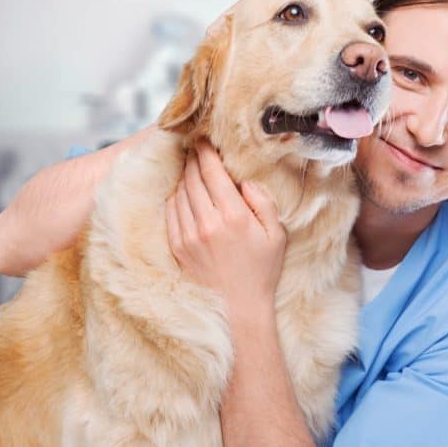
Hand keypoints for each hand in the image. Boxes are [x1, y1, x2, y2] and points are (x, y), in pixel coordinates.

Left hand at [165, 140, 286, 316]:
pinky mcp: (177, 246)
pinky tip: (182, 191)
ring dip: (183, 176)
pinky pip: (171, 211)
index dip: (206, 151)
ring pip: (179, 192)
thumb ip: (263, 202)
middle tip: (194, 146)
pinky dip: (175, 196)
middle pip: (192, 177)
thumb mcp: (276, 234)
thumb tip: (243, 182)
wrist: (238, 309)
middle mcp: (207, 223)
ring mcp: (188, 235)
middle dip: (193, 158)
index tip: (204, 139)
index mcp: (233, 216)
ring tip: (189, 166)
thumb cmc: (261, 270)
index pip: (212, 172)